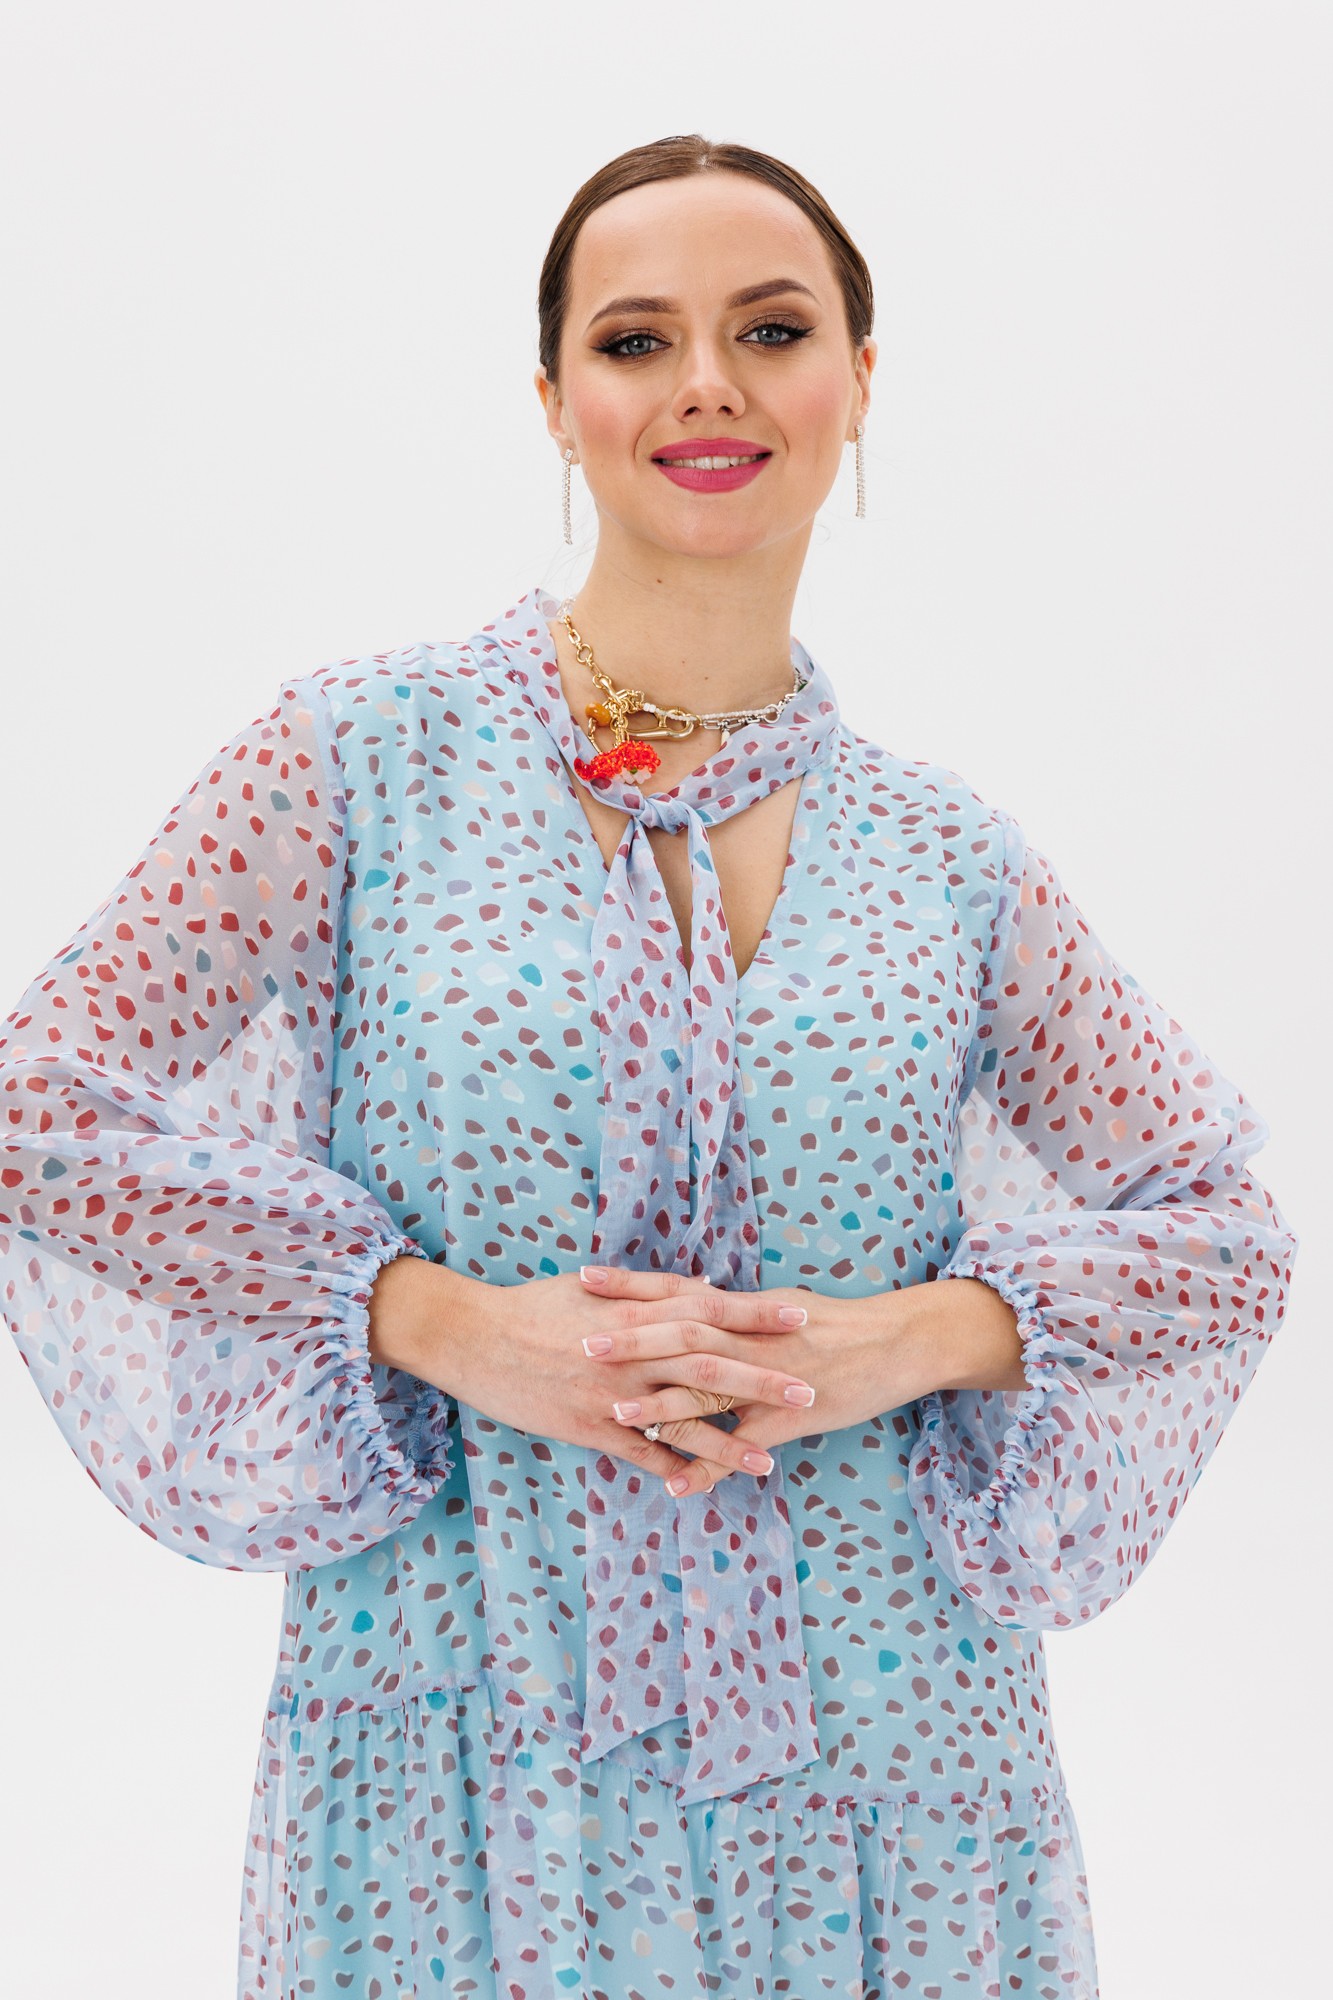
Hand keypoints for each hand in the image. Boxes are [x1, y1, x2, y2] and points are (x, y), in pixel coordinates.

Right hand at [402, 1262, 818, 1490]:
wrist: (474, 1336)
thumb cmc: (536, 1306)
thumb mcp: (596, 1287)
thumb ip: (652, 1290)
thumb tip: (705, 1290)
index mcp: (636, 1310)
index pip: (710, 1308)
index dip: (757, 1313)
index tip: (803, 1316)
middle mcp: (631, 1351)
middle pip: (708, 1365)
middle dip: (761, 1379)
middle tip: (808, 1390)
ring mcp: (610, 1392)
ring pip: (680, 1420)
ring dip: (727, 1441)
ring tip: (769, 1459)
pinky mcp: (588, 1427)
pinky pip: (637, 1454)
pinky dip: (669, 1470)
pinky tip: (699, 1486)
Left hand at [577, 1263, 945, 1498]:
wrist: (898, 1341)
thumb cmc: (836, 1324)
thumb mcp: (778, 1308)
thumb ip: (732, 1312)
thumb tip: (693, 1301)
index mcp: (745, 1309)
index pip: (677, 1290)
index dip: (631, 1285)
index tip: (584, 1279)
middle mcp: (752, 1337)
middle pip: (683, 1333)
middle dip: (632, 1338)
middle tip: (581, 1343)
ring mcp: (771, 1379)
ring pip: (710, 1388)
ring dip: (662, 1401)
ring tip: (616, 1412)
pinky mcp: (791, 1417)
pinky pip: (745, 1446)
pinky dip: (711, 1468)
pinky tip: (678, 1487)